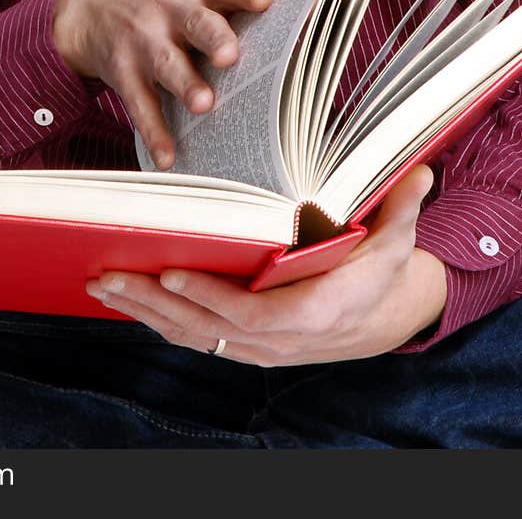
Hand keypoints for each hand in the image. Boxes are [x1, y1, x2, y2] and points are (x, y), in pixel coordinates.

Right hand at [53, 0, 273, 168]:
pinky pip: (140, 104)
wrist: (89, 6)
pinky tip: (169, 157)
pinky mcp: (123, 72)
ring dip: (186, 85)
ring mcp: (144, 40)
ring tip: (204, 104)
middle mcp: (170, 9)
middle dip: (215, 38)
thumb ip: (234, 3)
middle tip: (231, 56)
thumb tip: (300, 31)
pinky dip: (154, 132)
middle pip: (197, 23)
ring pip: (168, 64)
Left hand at [84, 164, 446, 362]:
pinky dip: (159, 320)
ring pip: (194, 336)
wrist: (381, 315)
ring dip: (145, 312)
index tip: (174, 271)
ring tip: (102, 283)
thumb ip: (401, 207)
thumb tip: (420, 171)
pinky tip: (126, 300)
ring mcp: (260, 349)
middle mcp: (282, 339)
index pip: (253, 315)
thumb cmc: (381, 267)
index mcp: (316, 312)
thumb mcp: (398, 237)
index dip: (211, 298)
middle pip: (208, 329)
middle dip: (155, 302)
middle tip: (109, 275)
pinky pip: (196, 337)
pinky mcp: (245, 346)